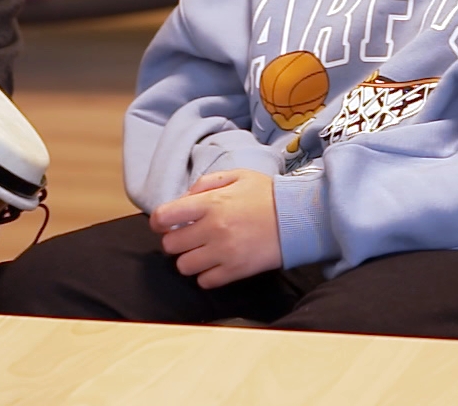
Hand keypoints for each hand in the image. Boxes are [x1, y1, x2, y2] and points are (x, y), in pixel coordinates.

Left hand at [147, 170, 282, 288]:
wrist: (298, 217)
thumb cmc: (267, 195)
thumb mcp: (236, 175)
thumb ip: (205, 183)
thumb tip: (183, 199)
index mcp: (209, 203)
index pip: (164, 217)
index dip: (159, 222)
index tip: (164, 224)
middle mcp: (212, 228)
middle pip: (170, 245)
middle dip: (175, 241)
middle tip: (188, 237)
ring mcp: (223, 252)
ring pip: (184, 266)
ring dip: (189, 260)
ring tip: (201, 252)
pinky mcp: (236, 271)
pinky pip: (205, 281)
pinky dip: (206, 275)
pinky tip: (215, 264)